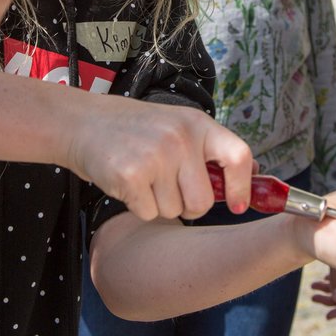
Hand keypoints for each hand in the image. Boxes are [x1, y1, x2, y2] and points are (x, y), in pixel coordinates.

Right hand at [66, 99, 252, 221]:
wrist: (82, 122)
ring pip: (174, 211)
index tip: (236, 205)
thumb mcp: (176, 126)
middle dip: (186, 204)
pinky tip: (127, 182)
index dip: (242, 187)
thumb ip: (209, 150)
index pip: (238, 156)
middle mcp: (180, 138)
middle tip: (165, 186)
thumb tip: (253, 175)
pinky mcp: (131, 175)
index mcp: (197, 123)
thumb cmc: (133, 129)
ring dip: (158, 203)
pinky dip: (137, 206)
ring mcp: (156, 156)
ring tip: (142, 176)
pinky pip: (148, 214)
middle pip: (203, 201)